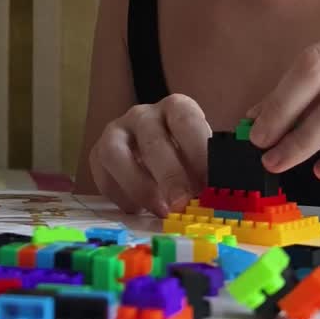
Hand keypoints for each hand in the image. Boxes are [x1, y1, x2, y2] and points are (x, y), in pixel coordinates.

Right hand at [88, 93, 211, 217]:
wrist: (157, 158)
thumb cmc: (187, 158)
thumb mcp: (204, 158)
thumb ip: (212, 172)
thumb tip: (222, 196)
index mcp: (176, 108)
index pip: (185, 120)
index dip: (197, 150)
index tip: (209, 181)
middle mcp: (143, 115)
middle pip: (151, 139)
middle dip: (168, 174)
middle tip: (182, 203)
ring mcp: (116, 132)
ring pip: (116, 153)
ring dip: (138, 186)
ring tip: (159, 210)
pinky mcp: (98, 154)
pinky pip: (102, 175)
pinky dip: (121, 196)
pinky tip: (139, 209)